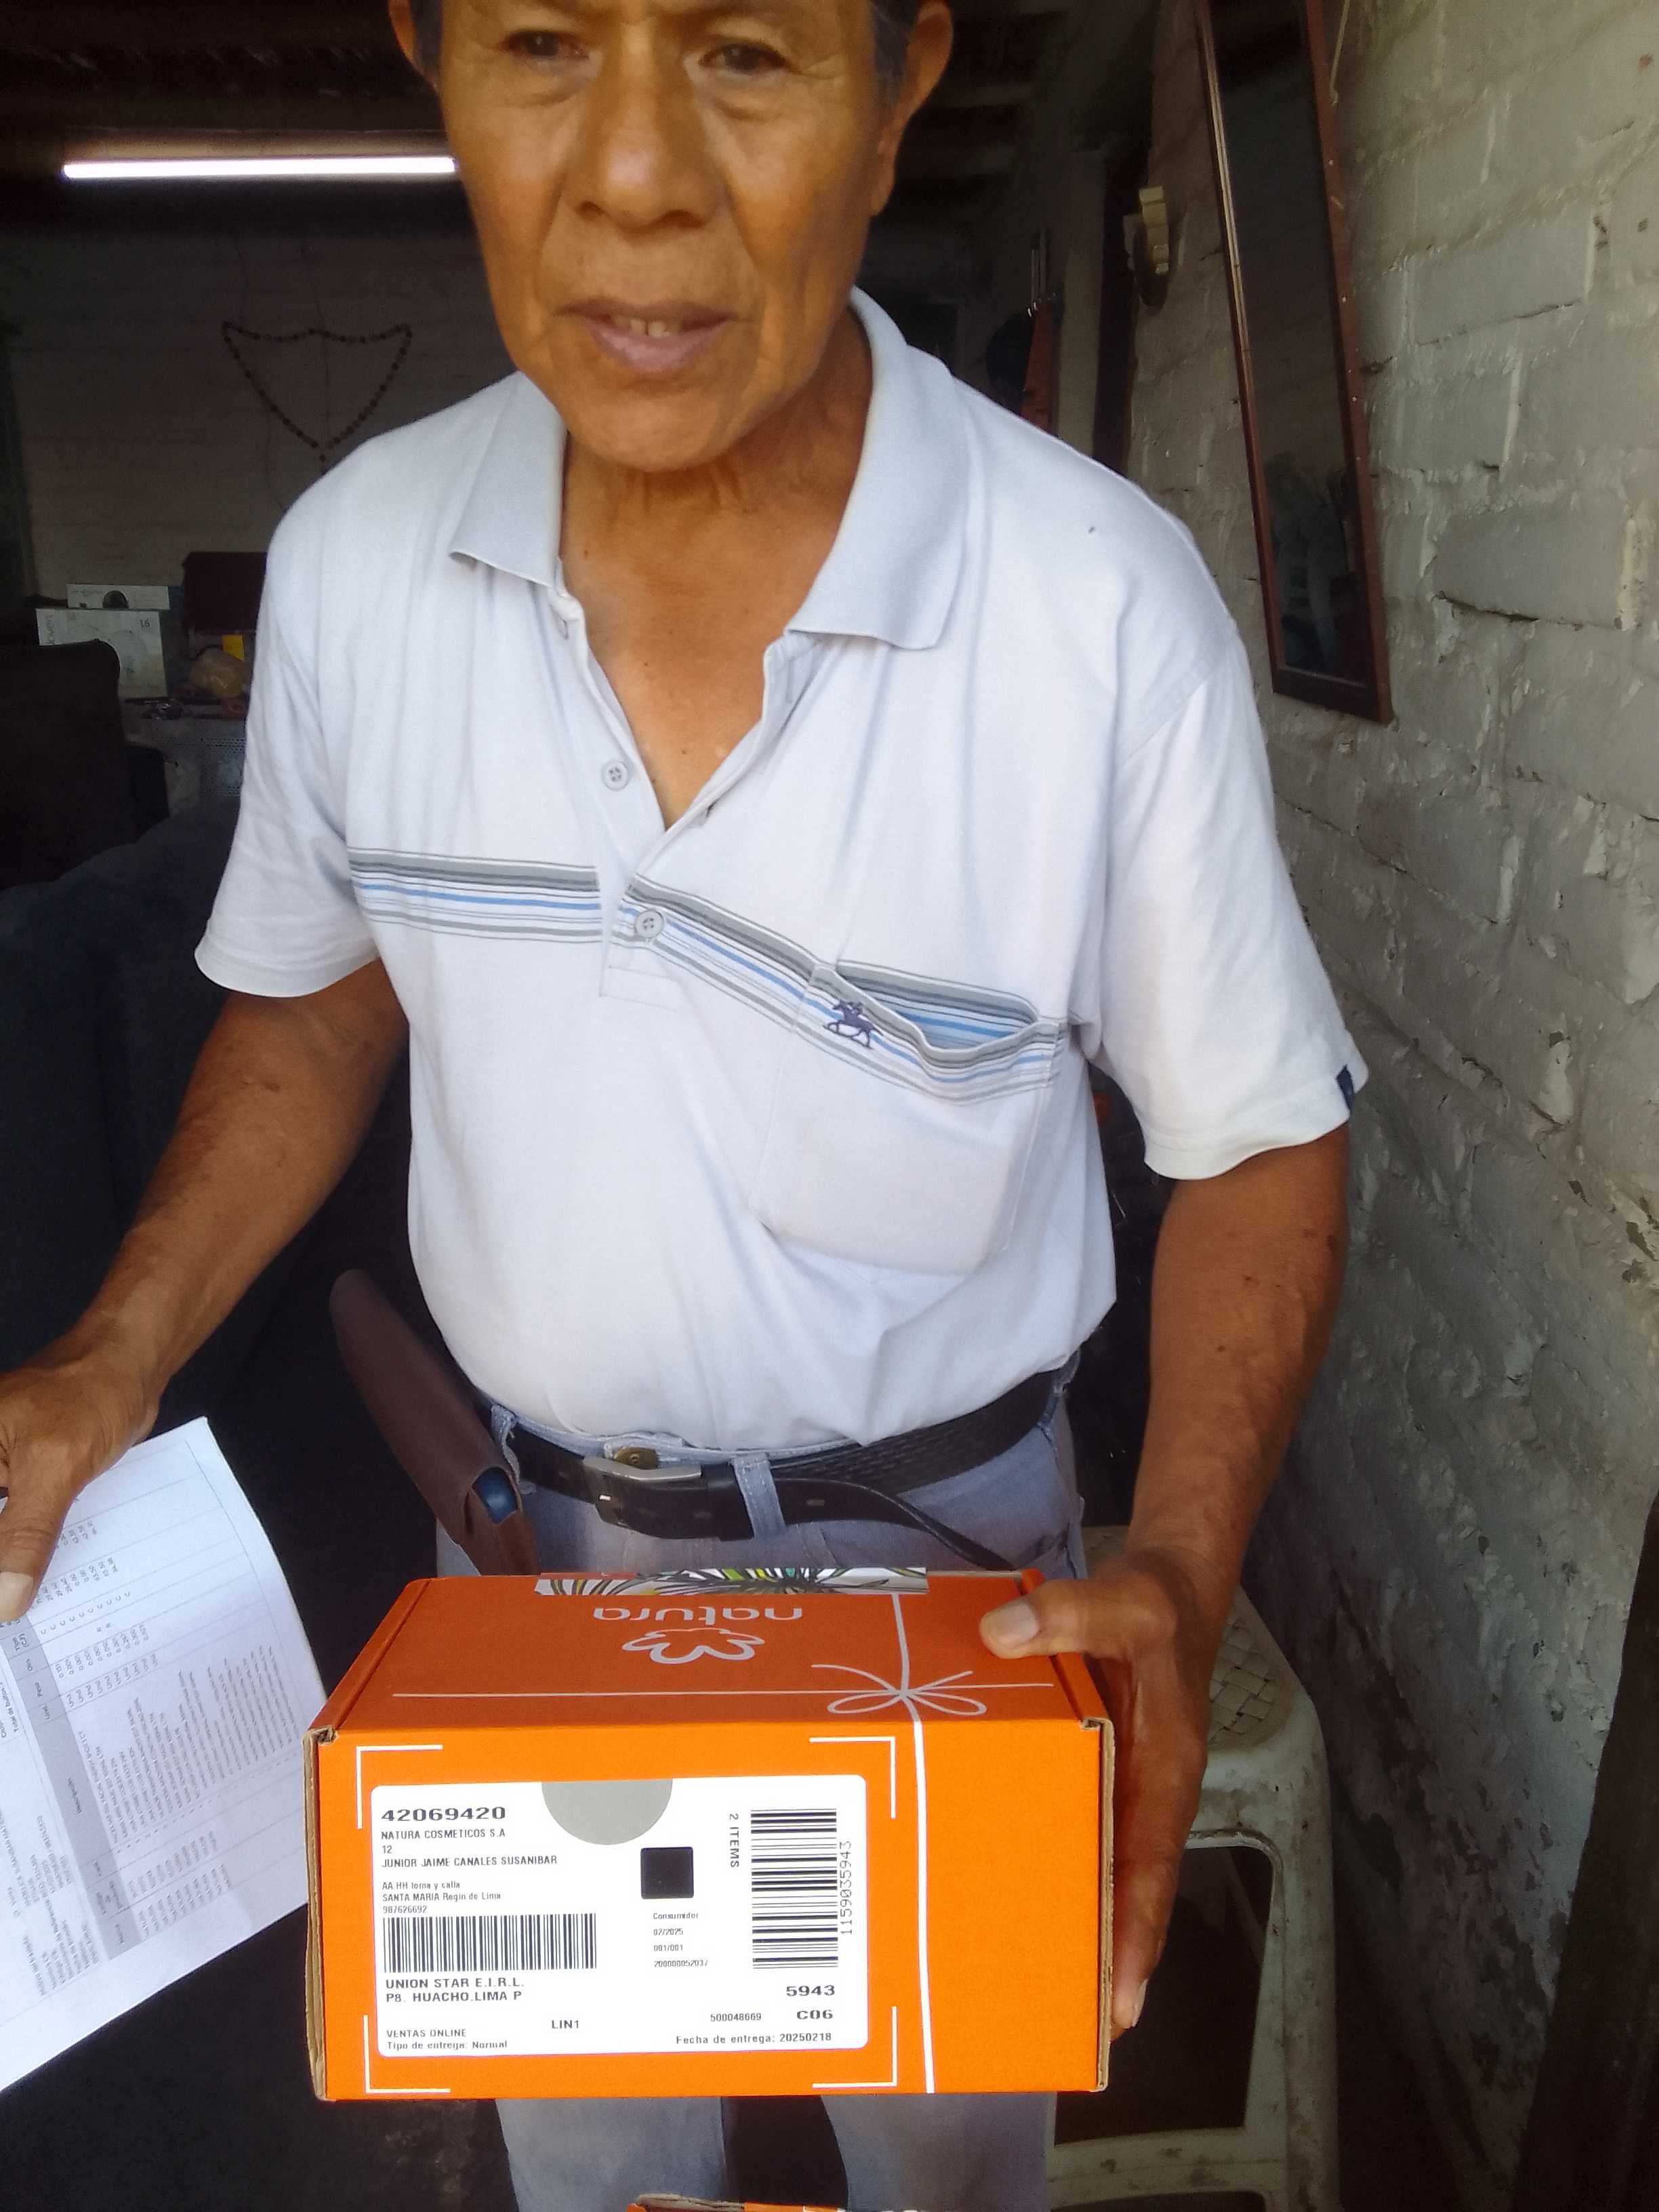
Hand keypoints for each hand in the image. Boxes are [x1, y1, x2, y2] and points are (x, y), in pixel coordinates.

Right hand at [0, 1334, 156, 1621]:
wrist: (128, 1366)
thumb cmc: (88, 1394)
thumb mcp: (54, 1468)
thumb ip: (25, 1536)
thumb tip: (3, 1603)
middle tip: (14, 1619)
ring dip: (9, 1571)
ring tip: (23, 1616)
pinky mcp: (16, 1483)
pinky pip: (13, 1529)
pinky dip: (25, 1554)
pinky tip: (41, 1587)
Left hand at [980, 1545, 1218, 2035]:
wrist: (1167, 1584)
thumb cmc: (1158, 1608)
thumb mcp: (1125, 1601)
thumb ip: (1071, 1613)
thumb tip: (1002, 1634)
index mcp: (1166, 1772)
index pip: (1152, 1870)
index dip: (1137, 1935)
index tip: (1120, 2004)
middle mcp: (1142, 1790)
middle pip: (1121, 1886)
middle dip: (1097, 1953)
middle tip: (1058, 2019)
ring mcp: (1116, 1780)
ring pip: (1092, 1859)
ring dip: (1067, 1909)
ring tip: (1020, 1971)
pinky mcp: (1090, 1761)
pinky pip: (1067, 1816)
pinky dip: (1044, 1850)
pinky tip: (999, 1871)